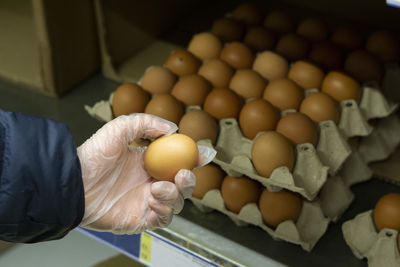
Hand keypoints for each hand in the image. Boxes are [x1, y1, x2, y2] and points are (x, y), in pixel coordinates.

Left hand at [77, 114, 215, 233]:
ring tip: (157, 188)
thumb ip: (147, 123)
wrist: (74, 183)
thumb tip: (173, 129)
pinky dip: (165, 210)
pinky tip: (152, 199)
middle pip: (182, 185)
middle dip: (190, 180)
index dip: (192, 159)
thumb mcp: (120, 128)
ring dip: (175, 194)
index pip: (177, 162)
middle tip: (183, 174)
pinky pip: (164, 219)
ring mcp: (145, 201)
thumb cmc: (93, 156)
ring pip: (177, 202)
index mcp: (147, 162)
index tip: (203, 154)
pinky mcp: (140, 219)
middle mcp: (149, 182)